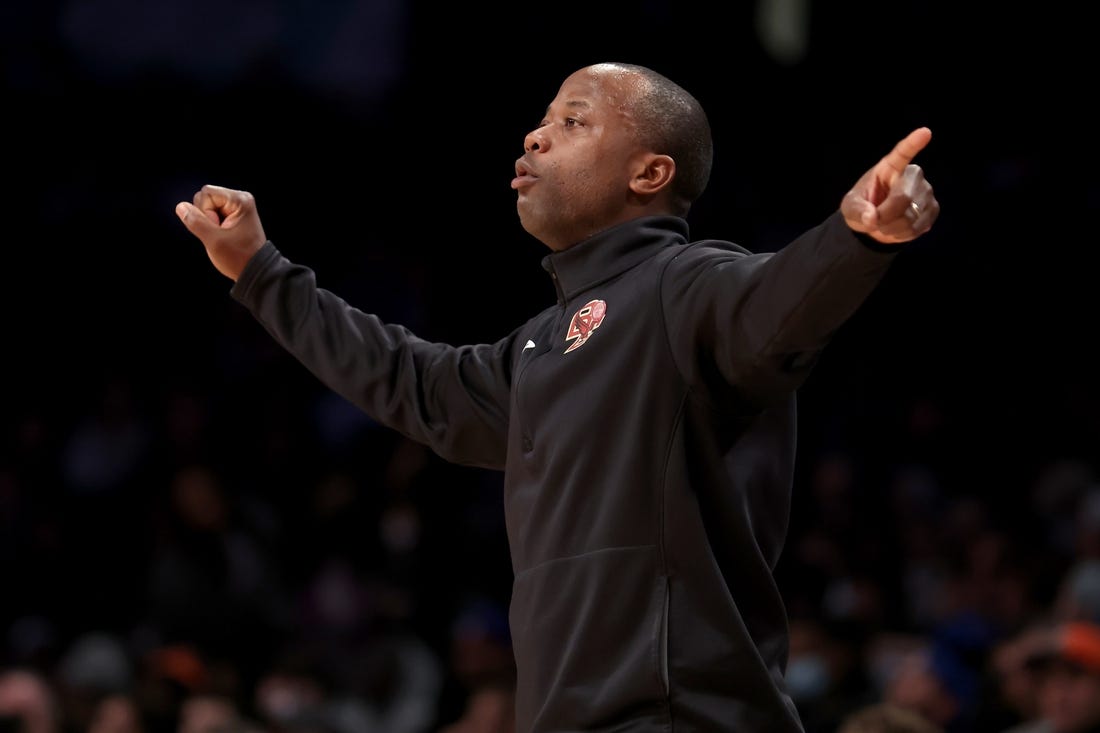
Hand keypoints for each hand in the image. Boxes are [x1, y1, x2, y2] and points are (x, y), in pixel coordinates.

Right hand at [176, 185, 266, 280]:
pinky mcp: (234, 216)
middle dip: (206, 217)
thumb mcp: (214, 241)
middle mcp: (241, 200)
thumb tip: (181, 207)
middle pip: (205, 198)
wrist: (255, 271)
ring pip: (207, 207)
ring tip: (223, 236)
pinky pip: (212, 214)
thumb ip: (195, 222)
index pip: (205, 193)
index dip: (205, 212)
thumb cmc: (240, 258)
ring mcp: (237, 208)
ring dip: (209, 223)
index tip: (219, 228)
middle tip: (221, 234)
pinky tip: (223, 236)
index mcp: (240, 200)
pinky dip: (212, 226)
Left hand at [841, 127, 938, 244]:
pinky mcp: (933, 209)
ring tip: (885, 224)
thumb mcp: (850, 207)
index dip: (913, 143)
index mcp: (889, 167)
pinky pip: (919, 227)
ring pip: (911, 217)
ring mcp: (926, 191)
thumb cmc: (862, 207)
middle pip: (903, 198)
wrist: (875, 224)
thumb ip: (858, 211)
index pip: (902, 153)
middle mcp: (912, 175)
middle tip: (874, 220)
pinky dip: (903, 234)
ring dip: (892, 228)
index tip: (925, 132)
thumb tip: (871, 218)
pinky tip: (897, 229)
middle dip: (884, 216)